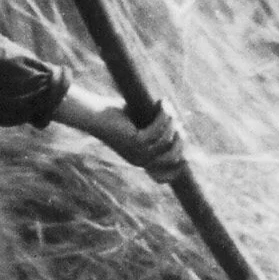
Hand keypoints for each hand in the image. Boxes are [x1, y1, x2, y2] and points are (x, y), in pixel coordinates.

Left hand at [54, 86, 187, 183]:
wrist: (92, 114)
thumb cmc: (114, 115)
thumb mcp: (139, 125)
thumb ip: (157, 130)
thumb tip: (180, 127)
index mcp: (141, 160)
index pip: (165, 176)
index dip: (180, 166)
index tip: (187, 153)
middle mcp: (141, 161)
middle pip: (175, 157)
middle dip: (181, 137)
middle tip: (176, 119)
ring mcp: (139, 153)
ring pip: (168, 141)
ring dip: (171, 120)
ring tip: (165, 105)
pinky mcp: (136, 142)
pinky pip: (159, 130)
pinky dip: (164, 115)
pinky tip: (161, 103)